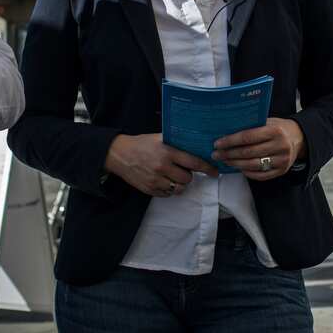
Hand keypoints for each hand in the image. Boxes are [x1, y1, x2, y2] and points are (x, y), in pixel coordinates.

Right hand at [104, 133, 218, 196]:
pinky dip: (169, 189)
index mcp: (167, 152)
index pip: (193, 163)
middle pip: (187, 179)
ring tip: (173, 175)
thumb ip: (176, 143)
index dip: (207, 168)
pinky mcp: (149, 189)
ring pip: (179, 189)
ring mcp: (156, 180)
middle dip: (188, 175)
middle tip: (182, 169)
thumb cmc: (141, 144)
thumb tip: (195, 145)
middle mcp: (163, 167)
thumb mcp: (159, 138)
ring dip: (179, 183)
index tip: (214, 172)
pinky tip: (163, 180)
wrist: (119, 154)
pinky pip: (167, 194)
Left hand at [212, 118, 303, 180]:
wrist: (300, 138)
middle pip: (248, 153)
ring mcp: (282, 160)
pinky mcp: (281, 171)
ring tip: (224, 161)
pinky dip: (247, 172)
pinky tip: (238, 168)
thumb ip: (252, 126)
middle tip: (216, 154)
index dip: (231, 141)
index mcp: (275, 131)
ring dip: (235, 164)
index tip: (218, 143)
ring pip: (252, 165)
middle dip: (229, 154)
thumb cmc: (279, 128)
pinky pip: (260, 175)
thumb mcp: (268, 121)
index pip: (248, 137)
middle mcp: (280, 146)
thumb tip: (227, 131)